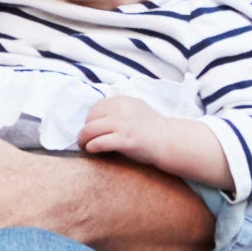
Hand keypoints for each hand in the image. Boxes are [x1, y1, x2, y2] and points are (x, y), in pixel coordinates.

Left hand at [78, 94, 228, 186]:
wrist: (168, 141)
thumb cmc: (150, 128)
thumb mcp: (134, 109)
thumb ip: (118, 108)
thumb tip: (95, 116)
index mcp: (123, 100)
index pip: (96, 107)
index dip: (91, 119)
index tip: (91, 129)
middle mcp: (122, 109)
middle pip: (91, 118)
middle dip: (85, 130)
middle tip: (83, 140)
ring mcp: (124, 124)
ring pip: (91, 130)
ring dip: (83, 140)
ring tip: (84, 146)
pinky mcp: (125, 140)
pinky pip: (100, 142)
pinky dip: (92, 146)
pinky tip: (92, 150)